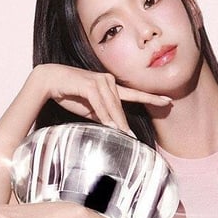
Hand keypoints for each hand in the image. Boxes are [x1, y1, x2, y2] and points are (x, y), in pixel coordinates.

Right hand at [34, 64, 171, 132]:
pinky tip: (109, 125)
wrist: (49, 82)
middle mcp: (107, 80)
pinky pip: (100, 103)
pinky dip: (105, 115)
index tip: (168, 101)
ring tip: (123, 134)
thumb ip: (105, 116)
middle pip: (120, 106)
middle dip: (124, 123)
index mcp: (111, 86)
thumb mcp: (91, 110)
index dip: (151, 97)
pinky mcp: (89, 83)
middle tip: (131, 138)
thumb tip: (116, 129)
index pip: (134, 94)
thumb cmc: (71, 95)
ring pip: (112, 106)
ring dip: (116, 121)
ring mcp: (99, 80)